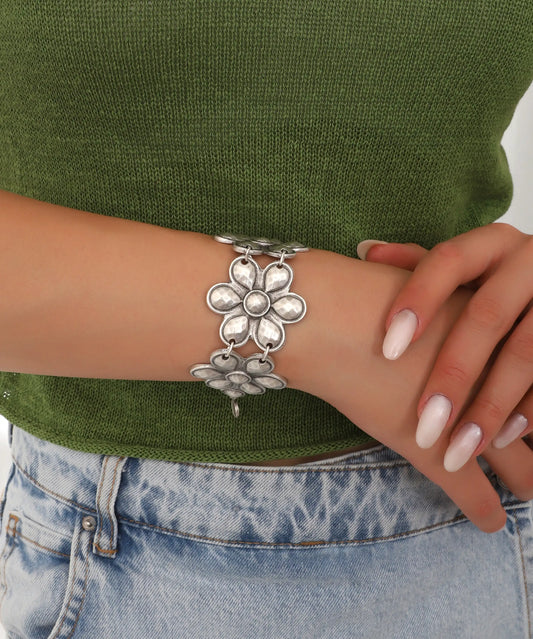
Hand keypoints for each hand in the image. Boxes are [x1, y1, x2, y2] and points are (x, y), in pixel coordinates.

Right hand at [284, 247, 524, 532]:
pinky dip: (485, 511)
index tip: (529, 407)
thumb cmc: (367, 294)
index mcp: (503, 336)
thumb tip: (448, 296)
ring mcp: (476, 421)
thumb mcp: (425, 283)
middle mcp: (502, 380)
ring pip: (524, 466)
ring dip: (526, 478)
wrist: (329, 318)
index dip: (532, 398)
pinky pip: (477, 495)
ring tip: (526, 486)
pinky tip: (490, 520)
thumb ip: (449, 293)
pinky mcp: (441, 453)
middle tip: (531, 450)